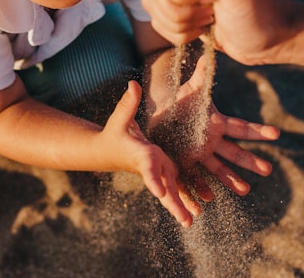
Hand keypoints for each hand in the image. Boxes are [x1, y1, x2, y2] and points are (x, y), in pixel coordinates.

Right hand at [99, 80, 199, 226]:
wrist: (107, 150)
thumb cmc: (114, 132)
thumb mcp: (120, 117)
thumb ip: (128, 103)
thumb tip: (132, 84)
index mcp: (141, 154)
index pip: (148, 167)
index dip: (154, 178)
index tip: (160, 192)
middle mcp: (150, 166)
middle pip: (163, 186)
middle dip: (174, 202)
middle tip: (186, 220)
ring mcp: (157, 170)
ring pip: (170, 190)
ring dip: (181, 204)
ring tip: (192, 220)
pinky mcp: (162, 170)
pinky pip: (174, 187)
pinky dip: (183, 198)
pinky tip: (196, 209)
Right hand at [142, 0, 286, 65]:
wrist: (266, 40)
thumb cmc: (258, 13)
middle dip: (183, 10)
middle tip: (212, 10)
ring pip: (151, 4)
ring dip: (180, 23)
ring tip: (208, 19)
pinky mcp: (175, 4)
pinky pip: (156, 20)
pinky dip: (178, 33)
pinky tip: (201, 28)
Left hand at [147, 56, 279, 198]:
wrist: (162, 116)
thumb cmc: (181, 101)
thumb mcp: (192, 89)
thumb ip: (202, 74)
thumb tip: (211, 50)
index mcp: (217, 124)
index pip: (241, 127)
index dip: (258, 131)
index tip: (277, 134)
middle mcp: (213, 142)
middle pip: (234, 152)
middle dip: (250, 161)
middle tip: (268, 169)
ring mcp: (200, 154)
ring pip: (218, 169)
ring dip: (231, 179)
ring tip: (245, 190)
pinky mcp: (185, 163)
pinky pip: (195, 177)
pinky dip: (201, 188)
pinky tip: (208, 198)